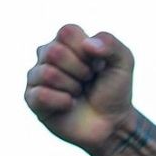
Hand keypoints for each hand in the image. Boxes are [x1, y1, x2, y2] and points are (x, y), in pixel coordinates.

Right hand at [24, 23, 135, 151]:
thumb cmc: (115, 91)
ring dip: (72, 87)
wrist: (113, 124)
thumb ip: (111, 43)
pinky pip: (40, 95)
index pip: (67, 32)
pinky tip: (69, 105)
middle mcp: (47, 55)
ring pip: (48, 73)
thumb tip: (88, 44)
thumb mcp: (123, 63)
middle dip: (81, 71)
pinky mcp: (32, 99)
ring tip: (79, 93)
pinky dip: (62, 102)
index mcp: (66, 42)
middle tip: (88, 81)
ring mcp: (37, 76)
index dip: (86, 51)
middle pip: (54, 52)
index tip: (97, 65)